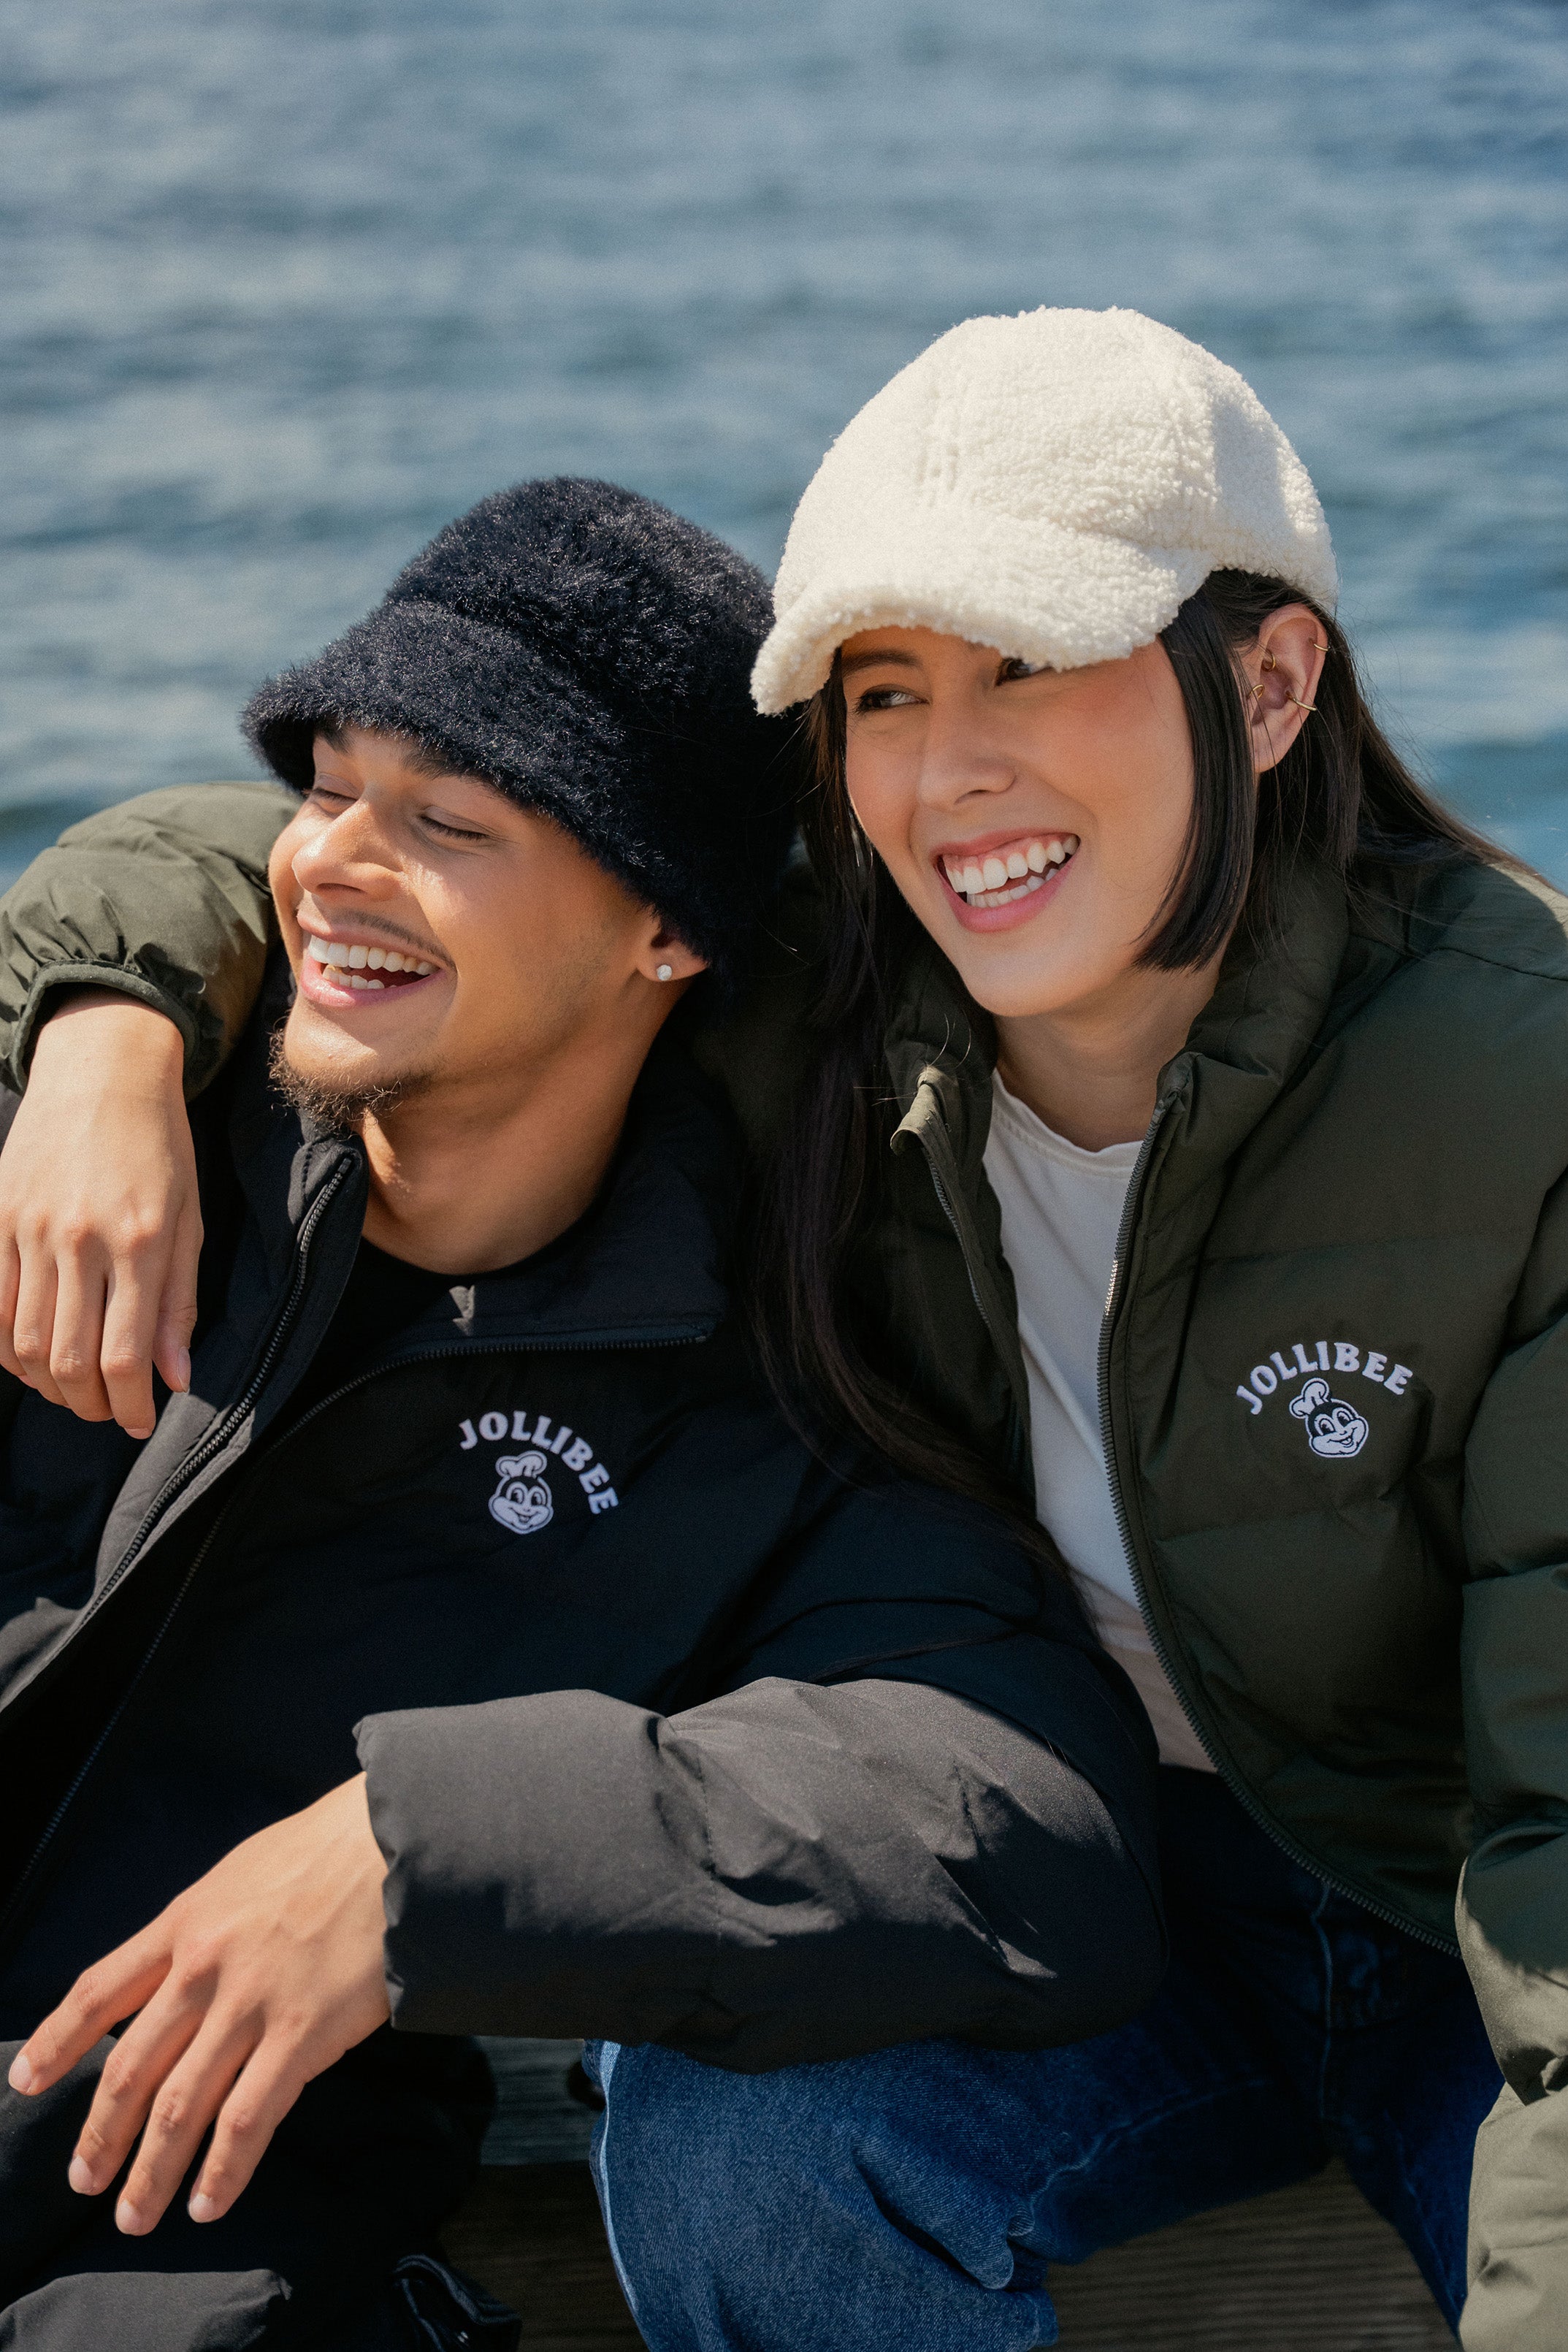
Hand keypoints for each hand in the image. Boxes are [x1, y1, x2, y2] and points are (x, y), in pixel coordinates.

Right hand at [0, 989, 199, 1437]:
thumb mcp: (189, 1221)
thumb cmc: (160, 1147)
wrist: (103, 1071)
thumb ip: (179, 1302)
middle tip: (108, 1410)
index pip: (123, 1356)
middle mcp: (80, 1240)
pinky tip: (32, 1356)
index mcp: (138, 1242)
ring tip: (74, 1390)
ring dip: (48, 1384)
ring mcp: (29, 1229)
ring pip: (24, 1342)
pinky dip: (7, 1347)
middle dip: (90, 1404)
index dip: (129, 1405)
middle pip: (67, 1360)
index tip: (139, 1420)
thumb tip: (175, 1378)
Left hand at [6, 1776, 390, 2233]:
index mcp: (184, 1923)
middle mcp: (204, 1967)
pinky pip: (249, 2119)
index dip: (57, 2042)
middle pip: (130, 2068)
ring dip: (150, 2171)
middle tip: (83, 2181)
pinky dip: (222, 2169)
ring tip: (136, 2215)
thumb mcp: (242, 1875)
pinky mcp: (303, 2034)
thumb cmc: (329, 1851)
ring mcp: (251, 2004)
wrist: (400, 1840)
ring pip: (180, 2106)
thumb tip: (182, 1977)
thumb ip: (205, 1927)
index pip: (99, 1991)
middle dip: (100, 2135)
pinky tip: (208, 2201)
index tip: (27, 2082)